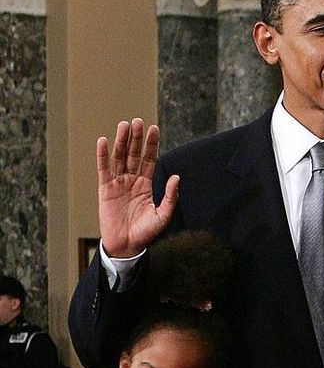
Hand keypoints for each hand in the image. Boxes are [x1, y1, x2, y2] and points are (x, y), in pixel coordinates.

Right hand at [97, 118, 178, 257]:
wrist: (127, 245)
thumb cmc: (146, 232)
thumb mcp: (163, 215)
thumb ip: (170, 197)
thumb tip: (176, 178)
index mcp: (146, 184)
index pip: (149, 160)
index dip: (151, 145)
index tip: (154, 129)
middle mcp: (132, 180)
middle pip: (134, 154)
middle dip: (137, 138)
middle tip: (139, 121)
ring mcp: (118, 183)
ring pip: (120, 158)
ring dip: (122, 141)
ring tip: (124, 125)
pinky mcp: (105, 189)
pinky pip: (103, 169)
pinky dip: (103, 155)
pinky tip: (104, 141)